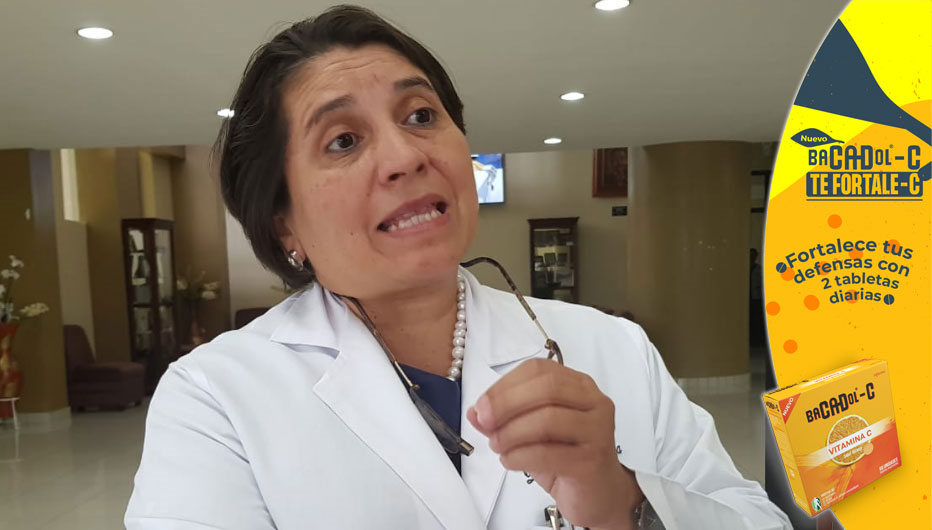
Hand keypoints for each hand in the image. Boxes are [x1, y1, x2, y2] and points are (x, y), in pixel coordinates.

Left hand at [467, 359, 643, 529]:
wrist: (598, 495)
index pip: (539, 370)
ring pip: (548, 419)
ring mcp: (598, 430)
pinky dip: (520, 456)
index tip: (482, 405)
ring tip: (498, 446)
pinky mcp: (592, 460)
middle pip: (547, 387)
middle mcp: (594, 401)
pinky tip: (509, 461)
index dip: (505, 385)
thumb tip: (475, 411)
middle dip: (507, 403)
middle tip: (485, 422)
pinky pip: (548, 453)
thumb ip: (504, 419)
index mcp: (579, 385)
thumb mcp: (530, 433)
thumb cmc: (565, 457)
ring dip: (512, 432)